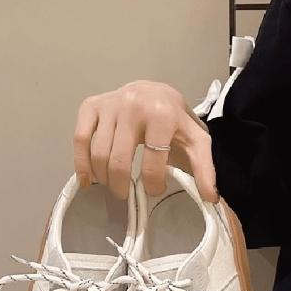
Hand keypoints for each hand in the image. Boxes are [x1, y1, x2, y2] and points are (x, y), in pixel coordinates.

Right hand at [73, 80, 215, 200]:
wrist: (156, 92)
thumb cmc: (176, 121)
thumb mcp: (196, 142)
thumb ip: (204, 169)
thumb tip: (211, 198)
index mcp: (161, 115)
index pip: (152, 162)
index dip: (153, 184)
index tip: (155, 191)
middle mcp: (133, 105)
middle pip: (118, 160)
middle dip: (120, 186)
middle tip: (125, 195)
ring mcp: (110, 104)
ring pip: (98, 152)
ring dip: (103, 178)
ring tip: (112, 186)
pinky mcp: (92, 105)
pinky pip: (80, 138)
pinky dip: (81, 163)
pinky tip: (88, 179)